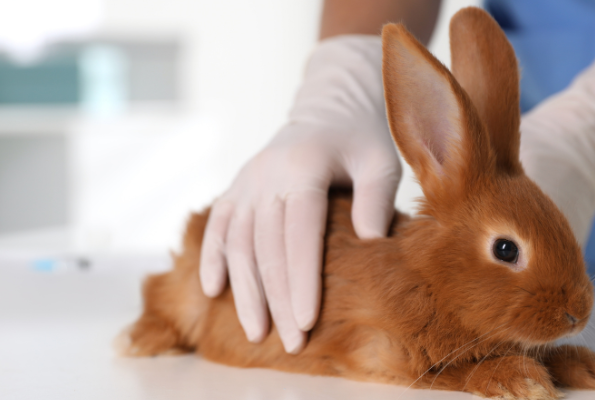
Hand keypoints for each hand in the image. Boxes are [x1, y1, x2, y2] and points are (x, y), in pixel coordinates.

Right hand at [198, 36, 399, 353]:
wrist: (329, 108)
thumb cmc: (361, 140)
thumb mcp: (380, 160)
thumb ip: (376, 197)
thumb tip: (371, 241)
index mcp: (302, 166)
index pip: (298, 234)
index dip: (301, 280)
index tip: (306, 321)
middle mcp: (267, 175)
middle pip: (267, 248)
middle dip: (277, 299)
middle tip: (290, 343)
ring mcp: (247, 181)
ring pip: (238, 244)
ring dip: (245, 291)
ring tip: (256, 333)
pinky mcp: (236, 188)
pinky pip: (219, 227)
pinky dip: (214, 259)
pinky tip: (214, 291)